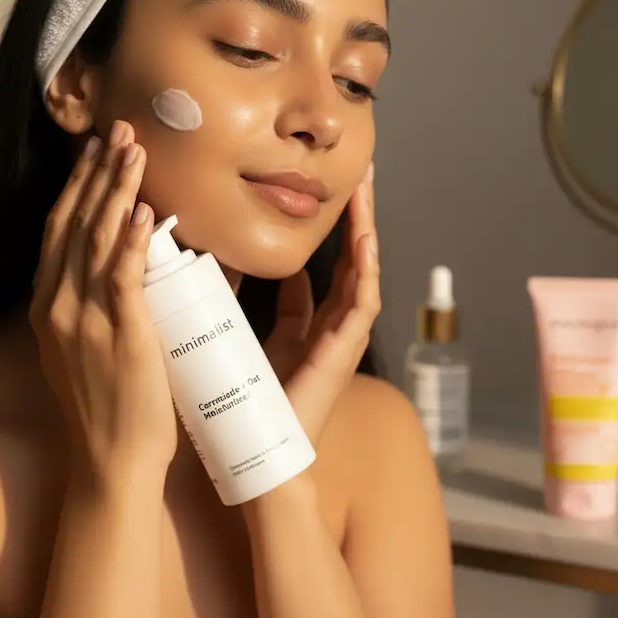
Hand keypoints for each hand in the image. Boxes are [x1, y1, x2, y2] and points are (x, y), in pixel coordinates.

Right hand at [29, 120, 175, 483]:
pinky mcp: (119, 333)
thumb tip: (138, 261)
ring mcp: (84, 318)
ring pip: (95, 239)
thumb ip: (102, 302)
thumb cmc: (110, 402)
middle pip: (74, 223)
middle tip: (117, 130)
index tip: (96, 151)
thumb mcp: (90, 344)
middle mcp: (57, 304)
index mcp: (49, 305)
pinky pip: (120, 277)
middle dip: (96, 173)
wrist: (112, 458)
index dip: (78, 186)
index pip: (60, 230)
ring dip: (115, 190)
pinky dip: (128, 240)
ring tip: (132, 150)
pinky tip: (141, 210)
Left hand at [265, 164, 379, 444]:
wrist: (257, 444)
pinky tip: (364, 238)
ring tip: (365, 191)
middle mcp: (336, 325)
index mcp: (314, 322)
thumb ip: (261, 300)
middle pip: (353, 259)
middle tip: (359, 174)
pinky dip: (365, 270)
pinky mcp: (345, 348)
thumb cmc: (252, 395)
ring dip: (365, 230)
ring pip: (363, 271)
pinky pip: (362, 302)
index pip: (331, 264)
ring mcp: (345, 336)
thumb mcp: (252, 333)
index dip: (334, 229)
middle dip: (356, 216)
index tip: (330, 191)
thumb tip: (263, 264)